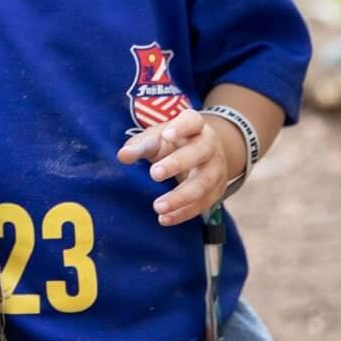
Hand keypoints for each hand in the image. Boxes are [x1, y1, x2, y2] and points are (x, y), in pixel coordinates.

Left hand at [117, 107, 229, 225]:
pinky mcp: (217, 190)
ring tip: (158, 207)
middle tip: (154, 174)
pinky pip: (203, 204)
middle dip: (177, 163)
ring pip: (203, 183)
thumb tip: (123, 156)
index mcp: (195, 125)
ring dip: (181, 197)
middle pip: (199, 152)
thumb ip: (139, 146)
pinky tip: (165, 219)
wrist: (200, 154)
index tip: (167, 135)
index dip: (182, 127)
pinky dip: (184, 213)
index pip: (193, 121)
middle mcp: (210, 145)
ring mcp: (216, 168)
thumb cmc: (171, 142)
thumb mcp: (155, 138)